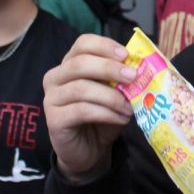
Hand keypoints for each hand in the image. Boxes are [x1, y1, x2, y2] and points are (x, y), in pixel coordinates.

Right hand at [43, 34, 135, 181]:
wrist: (88, 149)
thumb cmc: (102, 116)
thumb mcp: (114, 93)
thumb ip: (121, 78)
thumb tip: (141, 66)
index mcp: (70, 64)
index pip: (83, 43)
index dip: (104, 45)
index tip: (126, 55)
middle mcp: (55, 77)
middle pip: (80, 63)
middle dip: (109, 68)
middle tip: (133, 76)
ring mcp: (51, 98)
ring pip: (82, 88)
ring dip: (111, 96)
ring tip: (130, 106)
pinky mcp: (54, 120)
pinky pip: (82, 111)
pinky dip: (106, 113)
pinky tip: (121, 118)